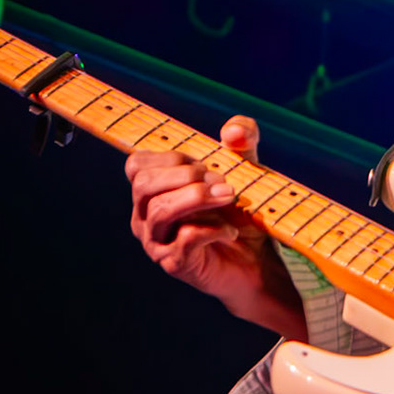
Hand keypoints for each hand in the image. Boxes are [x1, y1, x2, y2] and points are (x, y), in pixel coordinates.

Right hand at [125, 115, 305, 339]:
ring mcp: (156, 242)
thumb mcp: (246, 169)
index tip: (205, 164)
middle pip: (144, 184)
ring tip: (229, 197)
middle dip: (186, 176)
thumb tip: (234, 130)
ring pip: (161, 211)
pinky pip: (185, 238)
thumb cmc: (240, 213)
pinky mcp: (175, 264)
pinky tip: (231, 231)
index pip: (137, 165)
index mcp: (151, 191)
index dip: (172, 157)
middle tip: (221, 181)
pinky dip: (213, 229)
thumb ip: (243, 140)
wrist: (256, 261)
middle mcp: (144, 216)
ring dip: (198, 197)